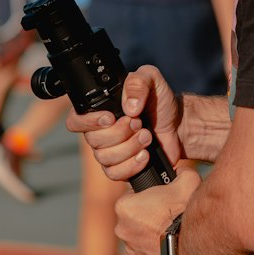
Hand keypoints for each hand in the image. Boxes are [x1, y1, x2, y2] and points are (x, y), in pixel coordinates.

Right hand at [65, 64, 183, 181]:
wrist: (178, 125)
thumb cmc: (161, 102)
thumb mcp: (152, 80)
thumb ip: (137, 82)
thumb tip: (128, 107)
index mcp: (101, 110)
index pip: (76, 120)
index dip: (88, 122)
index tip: (111, 118)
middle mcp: (100, 132)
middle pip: (93, 141)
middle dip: (120, 132)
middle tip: (139, 123)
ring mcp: (110, 152)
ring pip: (105, 158)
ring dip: (130, 147)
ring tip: (147, 136)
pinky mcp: (122, 168)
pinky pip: (115, 174)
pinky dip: (132, 165)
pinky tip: (145, 154)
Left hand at [114, 167, 201, 254]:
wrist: (194, 244)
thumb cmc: (184, 210)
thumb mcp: (186, 179)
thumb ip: (179, 172)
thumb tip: (179, 172)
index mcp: (124, 207)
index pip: (131, 195)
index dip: (146, 193)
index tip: (159, 196)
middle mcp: (122, 230)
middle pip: (134, 217)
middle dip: (147, 214)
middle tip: (167, 211)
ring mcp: (132, 250)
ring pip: (140, 236)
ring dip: (152, 233)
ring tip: (172, 228)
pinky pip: (148, 253)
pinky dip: (158, 248)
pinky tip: (173, 242)